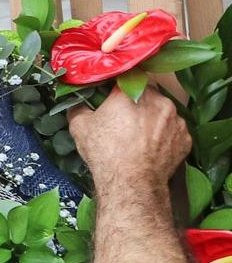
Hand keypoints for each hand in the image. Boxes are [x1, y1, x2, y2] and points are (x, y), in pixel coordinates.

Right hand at [69, 87, 190, 196]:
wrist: (131, 183)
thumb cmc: (105, 152)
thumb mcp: (79, 126)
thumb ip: (78, 108)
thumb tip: (77, 103)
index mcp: (131, 92)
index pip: (125, 79)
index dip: (116, 89)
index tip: (110, 99)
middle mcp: (158, 101)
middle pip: (147, 95)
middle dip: (136, 104)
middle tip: (123, 121)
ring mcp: (175, 120)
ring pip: (163, 112)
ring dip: (153, 119)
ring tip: (139, 138)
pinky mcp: (185, 138)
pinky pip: (173, 131)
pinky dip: (164, 136)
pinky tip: (151, 148)